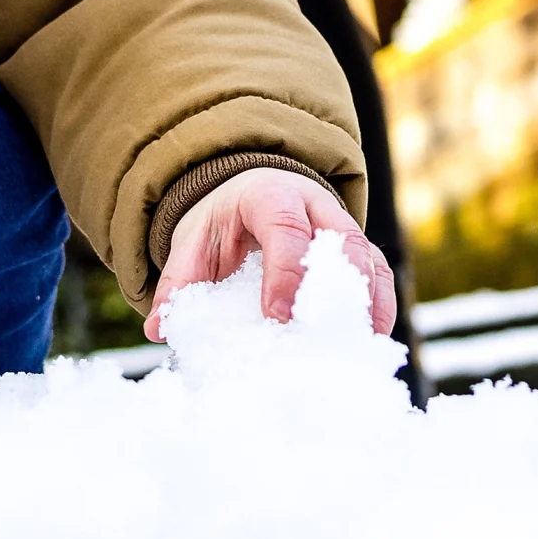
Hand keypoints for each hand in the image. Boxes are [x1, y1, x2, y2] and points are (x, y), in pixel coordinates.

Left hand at [146, 168, 396, 340]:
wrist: (250, 194)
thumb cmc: (224, 221)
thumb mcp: (194, 241)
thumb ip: (179, 281)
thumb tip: (158, 327)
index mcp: (268, 196)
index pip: (284, 227)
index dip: (285, 270)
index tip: (278, 314)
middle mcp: (314, 205)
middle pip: (339, 239)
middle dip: (334, 288)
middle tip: (320, 335)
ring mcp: (340, 226)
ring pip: (366, 256)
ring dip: (364, 301)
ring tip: (355, 343)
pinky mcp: (357, 250)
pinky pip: (379, 273)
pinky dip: (379, 305)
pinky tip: (372, 339)